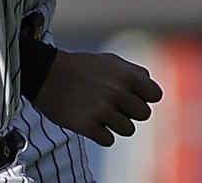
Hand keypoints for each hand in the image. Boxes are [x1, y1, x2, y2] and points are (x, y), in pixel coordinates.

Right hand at [32, 50, 162, 146]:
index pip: (155, 95)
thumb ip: (134, 72)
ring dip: (115, 123)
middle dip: (129, 110)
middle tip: (111, 103)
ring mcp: (102, 110)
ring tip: (98, 110)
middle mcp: (116, 92)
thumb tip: (152, 89)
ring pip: (128, 129)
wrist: (46, 74)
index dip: (144, 97)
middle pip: (143, 114)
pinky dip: (100, 133)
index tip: (131, 96)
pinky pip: (109, 140)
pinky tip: (88, 118)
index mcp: (125, 75)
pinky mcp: (87, 126)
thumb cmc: (81, 67)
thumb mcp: (110, 61)